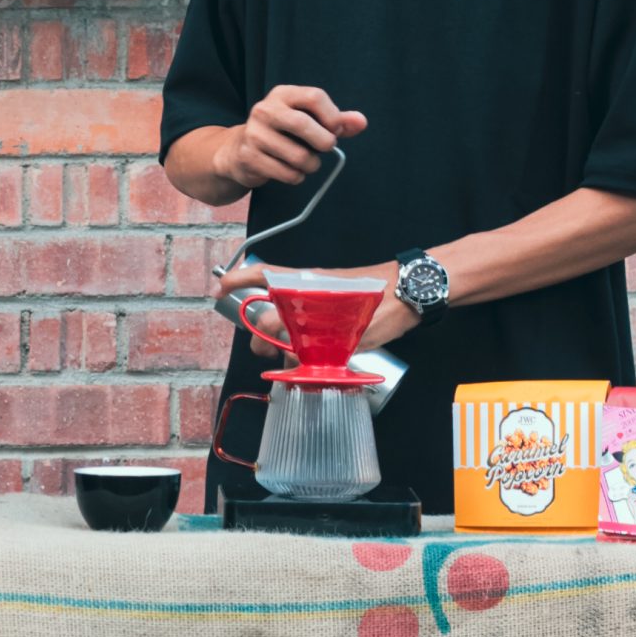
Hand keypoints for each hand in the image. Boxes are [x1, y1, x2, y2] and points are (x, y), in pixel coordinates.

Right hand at [210, 85, 366, 191]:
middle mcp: (265, 110)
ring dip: (312, 165)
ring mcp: (254, 134)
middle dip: (324, 142)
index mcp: (282, 94)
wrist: (238, 151)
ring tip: (306, 162)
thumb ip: (336, 121)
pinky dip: (297, 177)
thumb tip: (361, 122)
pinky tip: (291, 171)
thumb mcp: (307, 119)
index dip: (332, 116)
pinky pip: (288, 173)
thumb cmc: (281, 133)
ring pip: (299, 156)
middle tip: (326, 148)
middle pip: (303, 124)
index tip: (336, 130)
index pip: (314, 97)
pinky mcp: (249, 157)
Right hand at [216, 259, 417, 357]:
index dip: (238, 281)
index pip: (263, 274)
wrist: (415, 294)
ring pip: (292, 320)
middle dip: (261, 328)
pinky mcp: (340, 316)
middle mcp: (311, 289)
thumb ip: (299, 328)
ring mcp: (325, 303)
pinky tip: (310, 362)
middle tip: (260, 349)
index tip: (219, 292)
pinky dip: (305, 346)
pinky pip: (312, 329)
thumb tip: (270, 335)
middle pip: (273, 304)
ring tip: (286, 361)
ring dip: (285, 341)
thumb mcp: (336, 319)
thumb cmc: (383, 301)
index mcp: (306, 282)